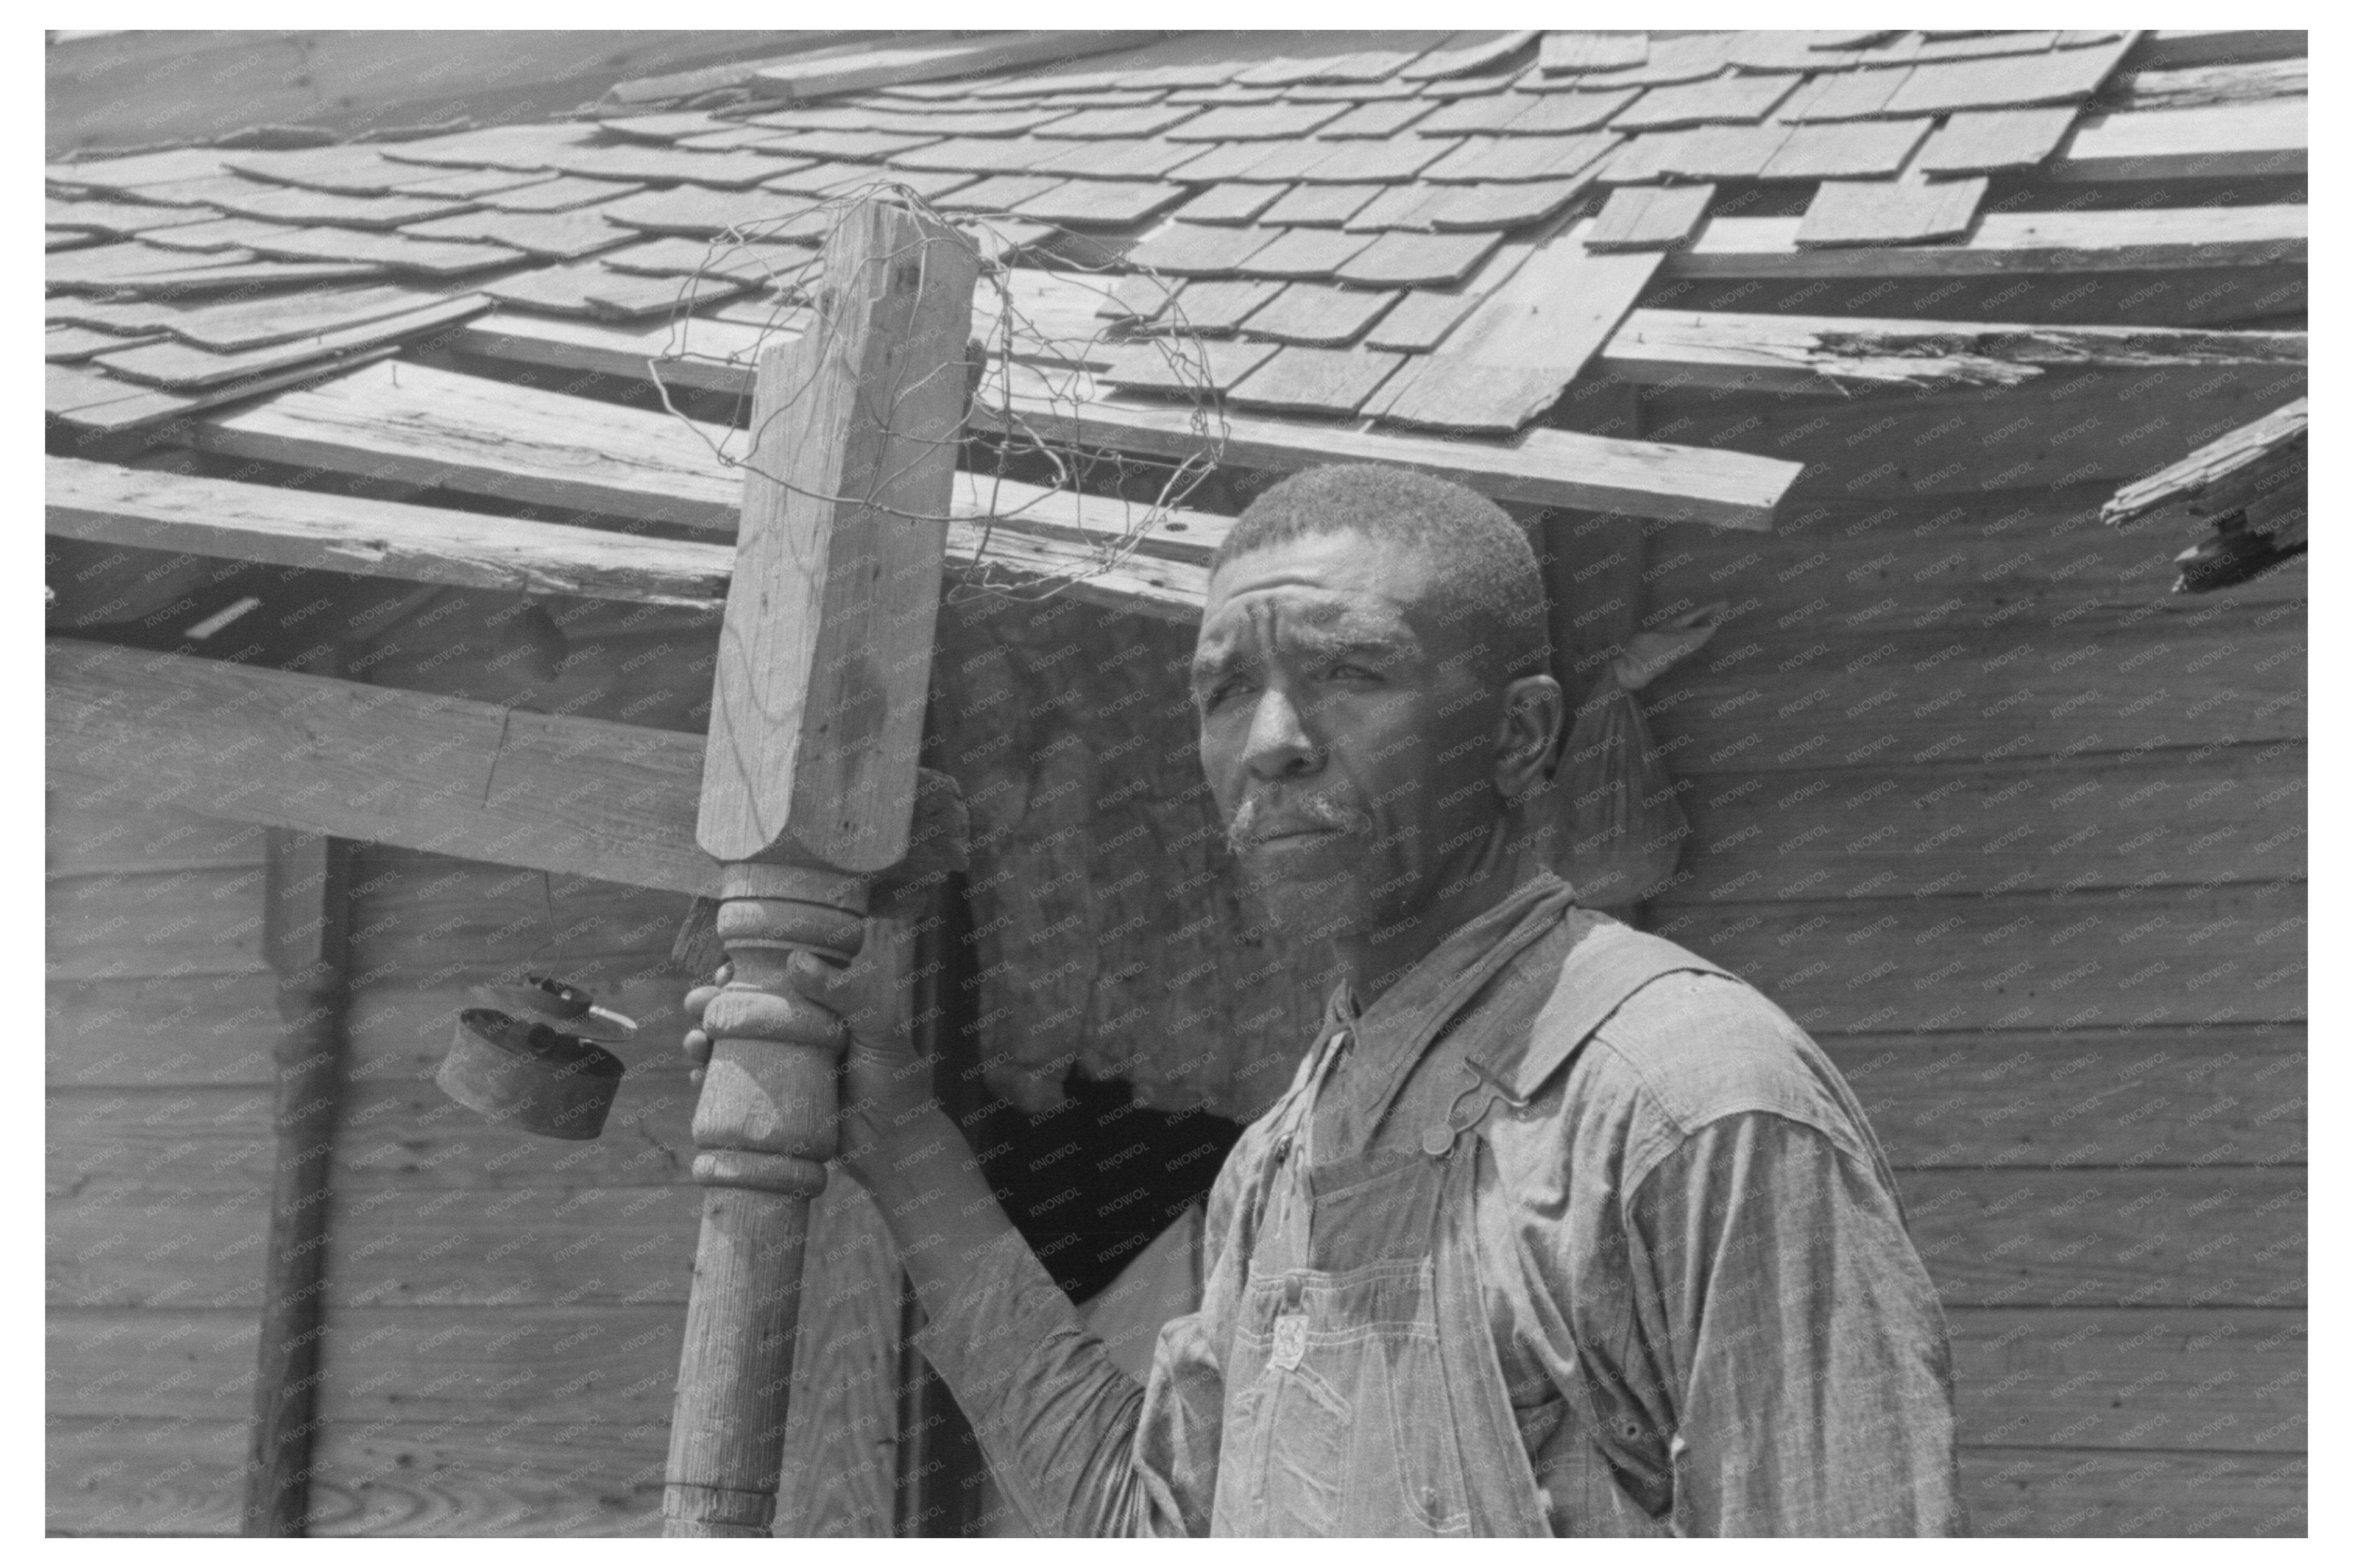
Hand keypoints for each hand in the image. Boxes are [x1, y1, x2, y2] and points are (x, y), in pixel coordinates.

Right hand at [681, 950, 937, 1190]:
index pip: (780, 980)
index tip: (725, 968)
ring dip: (706, 1040)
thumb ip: (846, 994)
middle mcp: (801, 1034)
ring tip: (695, 1042)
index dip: (749, 972)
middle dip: (715, 1005)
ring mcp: (787, 1068)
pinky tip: (698, 1078)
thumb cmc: (896, 1083)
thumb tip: (795, 961)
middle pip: (748, 1012)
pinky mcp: (776, 1103)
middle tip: (696, 1003)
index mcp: (825, 1009)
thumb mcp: (879, 1030)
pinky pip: (737, 1087)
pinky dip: (712, 1080)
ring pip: (735, 1047)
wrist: (896, 1147)